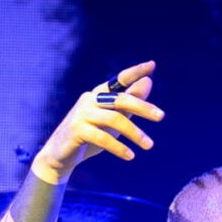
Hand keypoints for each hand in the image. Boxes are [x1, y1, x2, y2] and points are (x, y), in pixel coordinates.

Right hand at [32, 60, 162, 180]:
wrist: (60, 156)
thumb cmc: (90, 136)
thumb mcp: (113, 119)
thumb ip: (129, 103)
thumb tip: (148, 82)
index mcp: (99, 94)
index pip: (119, 79)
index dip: (134, 72)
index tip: (152, 65)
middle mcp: (90, 99)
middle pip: (120, 99)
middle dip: (142, 107)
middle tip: (161, 116)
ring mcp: (81, 114)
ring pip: (114, 119)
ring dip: (134, 132)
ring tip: (149, 145)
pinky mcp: (76, 130)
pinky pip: (102, 137)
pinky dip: (118, 147)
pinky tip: (130, 156)